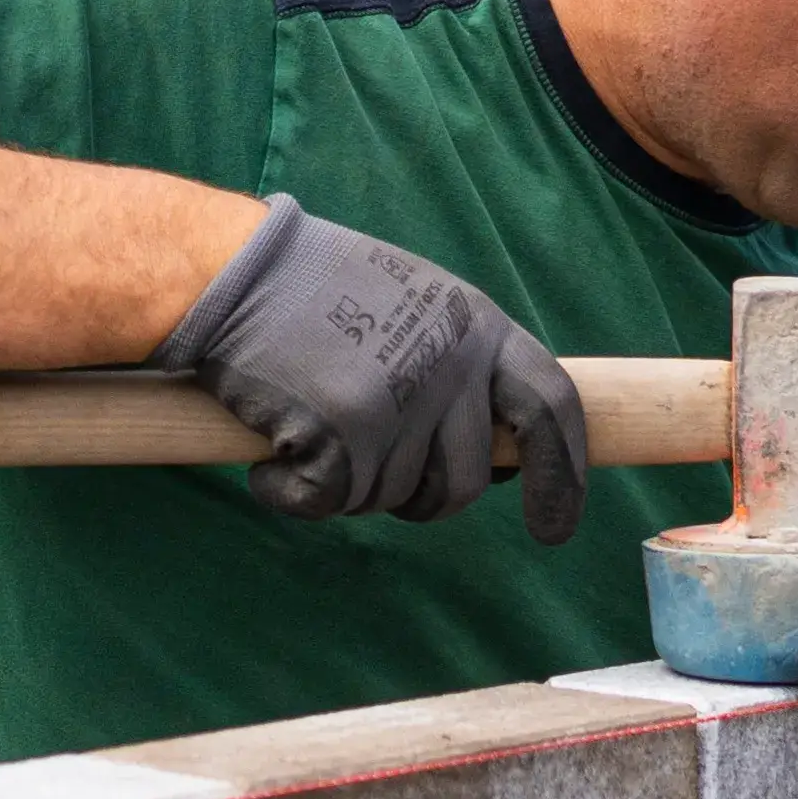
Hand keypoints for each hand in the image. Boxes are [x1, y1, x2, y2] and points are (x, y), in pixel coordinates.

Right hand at [154, 197, 589, 543]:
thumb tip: (505, 446)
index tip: (556, 527)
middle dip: (425, 499)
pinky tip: (271, 457)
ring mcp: (400, 401)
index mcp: (478, 326)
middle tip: (376, 476)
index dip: (560, 474)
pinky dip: (292, 494)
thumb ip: (465, 362)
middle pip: (465, 480)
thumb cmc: (317, 289)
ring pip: (394, 497)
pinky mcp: (343, 436)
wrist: (236, 271)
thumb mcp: (419, 303)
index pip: (551, 408)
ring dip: (352, 484)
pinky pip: (328, 504)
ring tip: (313, 428)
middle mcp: (450, 364)